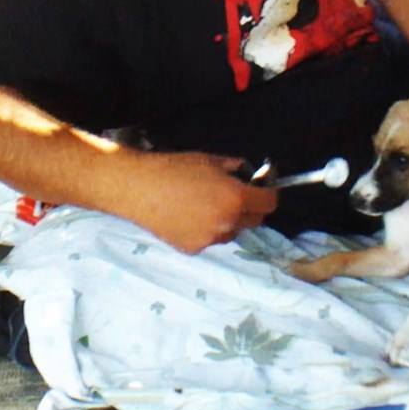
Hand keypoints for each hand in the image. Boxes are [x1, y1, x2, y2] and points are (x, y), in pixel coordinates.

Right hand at [121, 151, 277, 253]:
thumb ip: (235, 168)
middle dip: (250, 208)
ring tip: (205, 205)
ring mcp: (211, 239)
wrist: (139, 188)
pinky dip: (207, 229)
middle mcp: (228, 223)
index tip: (262, 189)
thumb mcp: (211, 160)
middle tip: (234, 195)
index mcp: (236, 199)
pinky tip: (189, 215)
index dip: (268, 194)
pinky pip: (210, 239)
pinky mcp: (194, 248)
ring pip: (232, 232)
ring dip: (228, 221)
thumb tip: (247, 173)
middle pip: (255, 221)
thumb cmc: (173, 169)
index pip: (270, 203)